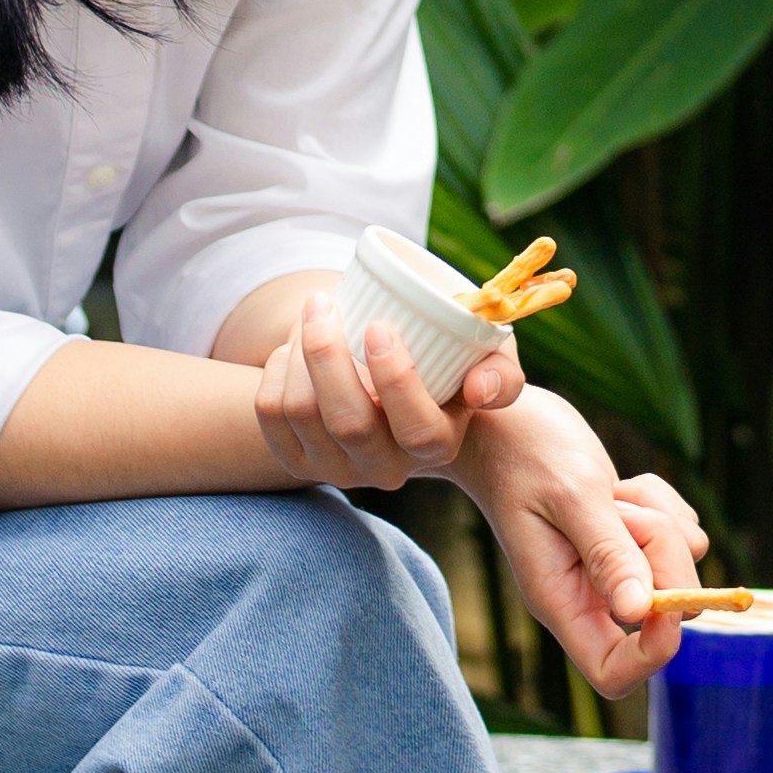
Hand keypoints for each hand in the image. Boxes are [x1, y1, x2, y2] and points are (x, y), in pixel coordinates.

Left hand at [251, 289, 520, 488]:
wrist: (409, 392)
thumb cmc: (454, 365)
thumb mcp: (492, 360)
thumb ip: (501, 373)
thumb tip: (479, 389)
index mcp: (437, 445)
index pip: (416, 429)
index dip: (396, 379)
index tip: (380, 325)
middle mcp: (386, 468)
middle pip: (348, 423)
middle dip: (327, 355)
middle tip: (324, 303)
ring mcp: (338, 470)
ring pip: (302, 413)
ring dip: (297, 352)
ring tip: (314, 311)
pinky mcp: (298, 461)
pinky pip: (271, 416)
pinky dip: (274, 370)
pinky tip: (294, 348)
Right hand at [456, 388, 706, 694]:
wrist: (502, 422)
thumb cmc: (523, 452)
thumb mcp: (570, 495)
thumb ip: (607, 552)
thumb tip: (639, 611)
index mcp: (561, 603)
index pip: (613, 673)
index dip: (654, 650)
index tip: (666, 599)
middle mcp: (588, 595)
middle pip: (662, 612)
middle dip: (663, 555)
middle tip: (624, 510)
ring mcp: (612, 568)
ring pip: (679, 565)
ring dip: (662, 521)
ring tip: (614, 494)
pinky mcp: (630, 539)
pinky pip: (680, 533)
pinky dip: (665, 504)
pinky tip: (624, 486)